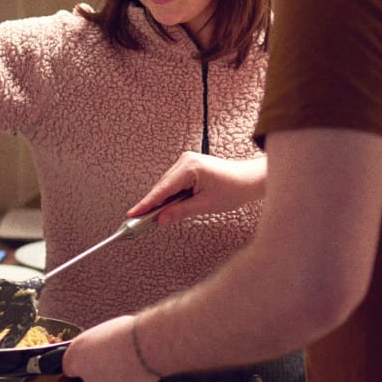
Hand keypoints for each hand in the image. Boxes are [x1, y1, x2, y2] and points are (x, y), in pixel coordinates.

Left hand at [61, 314, 159, 381]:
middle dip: (98, 368)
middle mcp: (86, 376)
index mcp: (76, 356)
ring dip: (112, 375)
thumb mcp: (101, 331)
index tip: (89, 355)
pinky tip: (134, 369)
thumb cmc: (125, 333)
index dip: (80, 360)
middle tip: (112, 354)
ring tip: (127, 360)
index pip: (69, 366)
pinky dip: (125, 381)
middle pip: (88, 375)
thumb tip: (97, 347)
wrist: (145, 347)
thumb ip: (93, 345)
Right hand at [127, 152, 266, 222]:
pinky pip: (174, 182)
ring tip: (162, 215)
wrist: (249, 179)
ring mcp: (187, 161)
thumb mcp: (205, 205)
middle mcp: (186, 160)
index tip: (133, 213)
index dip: (146, 203)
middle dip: (155, 204)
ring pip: (168, 185)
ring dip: (165, 200)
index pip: (162, 189)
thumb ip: (180, 212)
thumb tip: (161, 219)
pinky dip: (172, 194)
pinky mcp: (189, 165)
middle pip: (163, 187)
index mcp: (190, 168)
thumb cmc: (234, 189)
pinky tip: (174, 204)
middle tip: (143, 221)